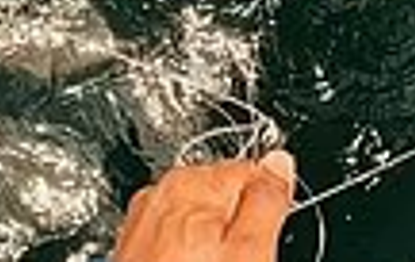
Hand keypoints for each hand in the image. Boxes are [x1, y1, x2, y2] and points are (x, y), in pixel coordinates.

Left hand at [113, 150, 294, 261]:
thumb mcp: (249, 253)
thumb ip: (267, 200)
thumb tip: (280, 161)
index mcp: (192, 181)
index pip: (252, 171)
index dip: (269, 208)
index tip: (267, 238)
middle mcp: (160, 194)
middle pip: (223, 197)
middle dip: (237, 228)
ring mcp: (143, 223)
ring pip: (198, 223)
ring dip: (212, 247)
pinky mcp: (135, 250)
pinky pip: (175, 243)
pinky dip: (187, 259)